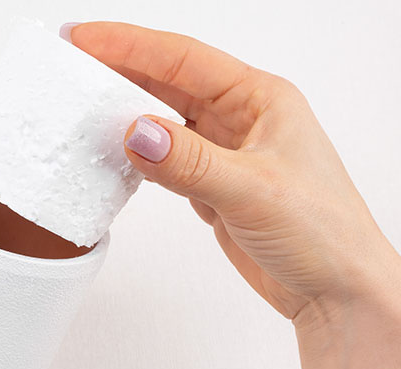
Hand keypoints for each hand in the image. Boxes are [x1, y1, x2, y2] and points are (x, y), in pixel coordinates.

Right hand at [65, 22, 400, 368]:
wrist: (335, 292)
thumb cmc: (323, 234)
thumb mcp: (253, 190)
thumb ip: (190, 162)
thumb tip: (135, 133)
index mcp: (260, 99)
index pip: (182, 59)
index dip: (129, 45)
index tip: (83, 39)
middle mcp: (241, 119)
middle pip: (168, 82)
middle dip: (119, 71)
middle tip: (71, 64)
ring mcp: (225, 153)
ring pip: (164, 120)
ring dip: (125, 113)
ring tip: (82, 105)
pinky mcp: (212, 185)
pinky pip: (164, 158)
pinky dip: (137, 154)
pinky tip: (113, 152)